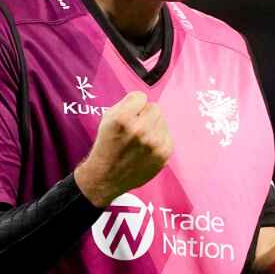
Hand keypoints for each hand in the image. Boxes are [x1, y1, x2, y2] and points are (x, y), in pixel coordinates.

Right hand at [74, 91, 171, 207]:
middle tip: (134, 127)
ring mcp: (154, 143)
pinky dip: (159, 139)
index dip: (133, 105)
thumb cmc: (106, 146)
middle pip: (154, 108)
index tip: (128, 114)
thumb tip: (144, 99)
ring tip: (139, 139)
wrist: (106, 177)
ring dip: (153, 127)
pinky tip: (146, 148)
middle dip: (145, 115)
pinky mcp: (164, 154)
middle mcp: (140, 130)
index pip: (141, 96)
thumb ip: (126, 104)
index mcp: (123, 118)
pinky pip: (167, 135)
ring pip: (162, 121)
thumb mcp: (107, 118)